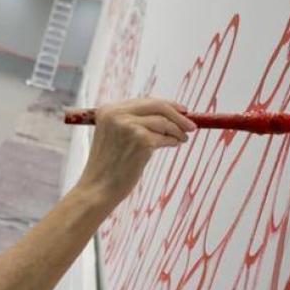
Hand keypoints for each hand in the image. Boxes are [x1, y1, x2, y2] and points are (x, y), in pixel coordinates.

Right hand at [77, 97, 196, 206]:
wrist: (98, 189)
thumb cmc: (108, 167)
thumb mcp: (114, 136)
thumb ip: (133, 122)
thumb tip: (169, 113)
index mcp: (108, 110)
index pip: (144, 101)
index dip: (166, 105)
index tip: (182, 110)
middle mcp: (116, 114)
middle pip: (157, 105)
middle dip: (177, 114)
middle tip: (191, 124)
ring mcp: (128, 126)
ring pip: (163, 122)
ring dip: (177, 130)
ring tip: (181, 139)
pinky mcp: (140, 140)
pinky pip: (165, 137)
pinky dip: (173, 141)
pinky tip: (174, 145)